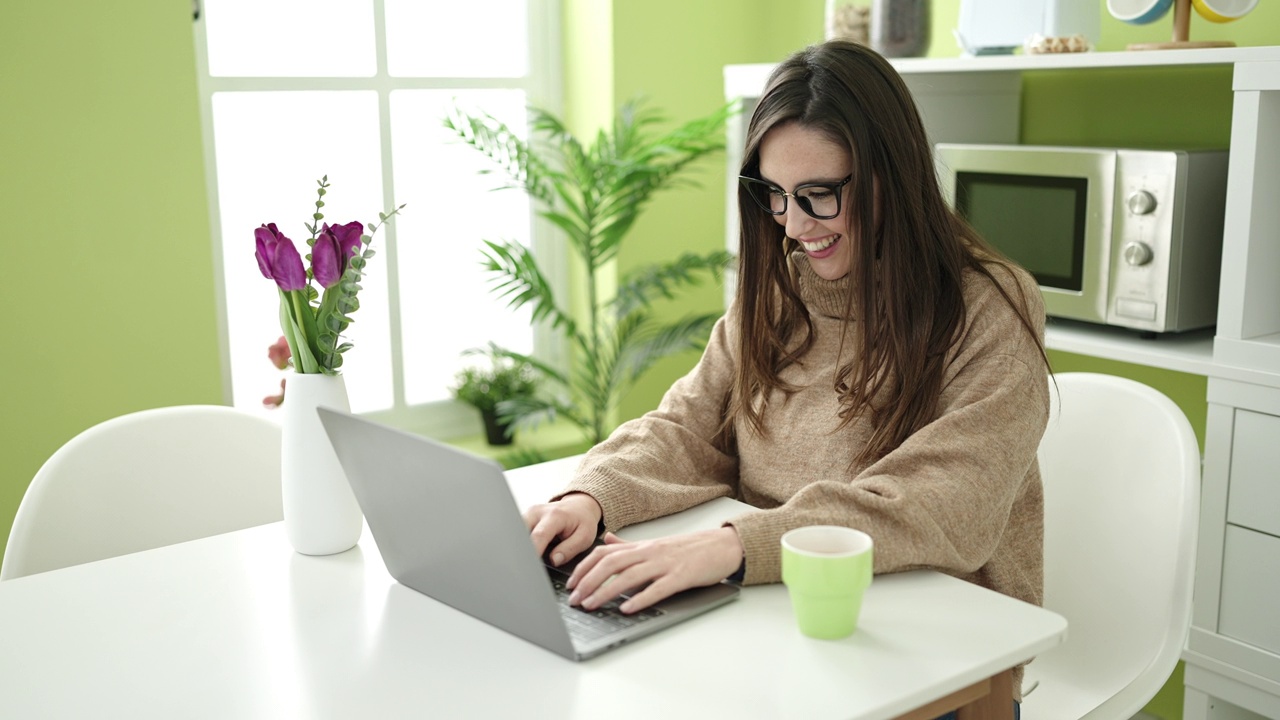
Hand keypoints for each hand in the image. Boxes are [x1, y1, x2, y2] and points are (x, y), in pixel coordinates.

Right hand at [523, 492, 602, 566]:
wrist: (579, 506)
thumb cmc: (582, 522)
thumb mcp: (585, 536)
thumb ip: (570, 549)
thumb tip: (554, 560)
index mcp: (555, 516)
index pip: (539, 536)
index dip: (534, 552)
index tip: (532, 568)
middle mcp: (538, 512)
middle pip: (521, 533)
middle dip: (521, 551)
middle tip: (525, 568)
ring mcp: (529, 513)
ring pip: (515, 533)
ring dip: (519, 547)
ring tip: (524, 562)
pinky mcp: (524, 517)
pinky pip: (517, 532)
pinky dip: (519, 544)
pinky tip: (524, 554)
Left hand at [566, 527, 743, 613]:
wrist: (722, 545)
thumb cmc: (689, 549)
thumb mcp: (655, 544)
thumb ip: (628, 545)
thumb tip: (606, 539)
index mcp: (641, 546)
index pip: (604, 553)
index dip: (584, 567)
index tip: (570, 584)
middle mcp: (649, 552)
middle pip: (611, 564)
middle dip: (588, 581)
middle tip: (575, 599)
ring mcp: (664, 563)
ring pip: (629, 575)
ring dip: (606, 591)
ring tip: (592, 605)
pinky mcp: (681, 576)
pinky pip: (657, 588)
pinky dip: (640, 598)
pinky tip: (627, 608)